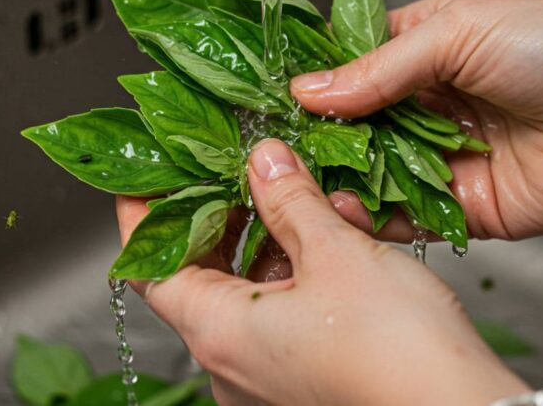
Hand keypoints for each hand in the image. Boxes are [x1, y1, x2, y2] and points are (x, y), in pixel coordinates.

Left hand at [116, 139, 528, 405]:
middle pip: (200, 275)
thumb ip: (291, 200)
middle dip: (221, 215)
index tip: (150, 172)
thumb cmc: (398, 351)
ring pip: (248, 292)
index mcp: (221, 333)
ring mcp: (266, 378)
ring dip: (271, 238)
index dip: (145, 214)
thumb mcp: (338, 254)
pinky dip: (296, 272)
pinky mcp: (303, 381)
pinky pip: (280, 315)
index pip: (150, 265)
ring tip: (304, 193)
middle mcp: (232, 365)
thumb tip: (262, 160)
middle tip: (234, 166)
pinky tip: (333, 235)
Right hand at [293, 0, 542, 239]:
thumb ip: (380, 67)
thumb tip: (310, 90)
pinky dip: (374, 217)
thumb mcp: (458, 31)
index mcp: (429, 48)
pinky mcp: (466, 207)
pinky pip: (409, 216)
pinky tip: (344, 210)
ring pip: (376, 173)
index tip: (273, 96)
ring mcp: (447, 157)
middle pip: (358, 125)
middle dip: (321, 137)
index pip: (355, 64)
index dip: (317, 81)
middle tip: (277, 148)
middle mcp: (433, 104)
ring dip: (340, 179)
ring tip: (299, 182)